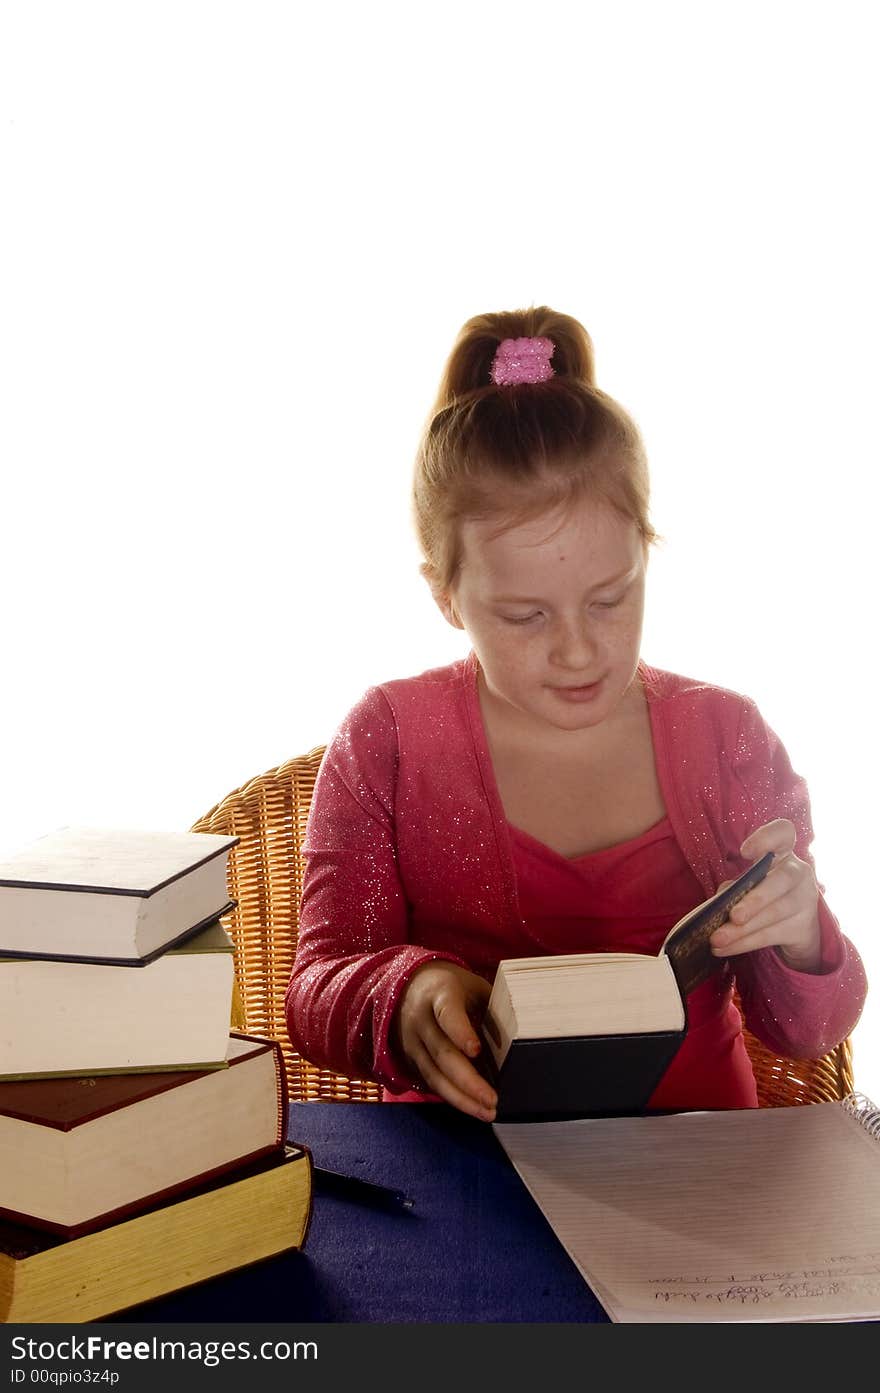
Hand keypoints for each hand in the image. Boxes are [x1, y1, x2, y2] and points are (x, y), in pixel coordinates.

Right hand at [393, 962, 497, 1120]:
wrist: (409, 987)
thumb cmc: (452, 987)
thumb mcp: (473, 987)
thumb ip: (493, 1009)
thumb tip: (517, 1039)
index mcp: (439, 994)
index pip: (447, 1013)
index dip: (460, 1032)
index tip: (476, 1050)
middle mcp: (421, 1020)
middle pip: (442, 1053)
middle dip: (468, 1080)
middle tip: (492, 1100)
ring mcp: (413, 1042)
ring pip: (435, 1075)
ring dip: (461, 1098)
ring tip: (487, 1112)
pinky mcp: (412, 1060)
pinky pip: (432, 1082)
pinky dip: (454, 1097)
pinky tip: (474, 1107)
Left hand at [710, 818, 821, 971]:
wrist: (797, 926)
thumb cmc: (766, 895)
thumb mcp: (752, 884)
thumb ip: (736, 886)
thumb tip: (719, 902)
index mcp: (783, 852)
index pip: (784, 833)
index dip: (767, 838)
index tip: (745, 852)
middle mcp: (799, 872)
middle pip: (782, 881)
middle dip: (756, 900)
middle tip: (733, 916)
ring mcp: (806, 900)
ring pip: (775, 914)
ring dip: (743, 930)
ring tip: (717, 939)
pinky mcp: (803, 927)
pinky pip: (771, 935)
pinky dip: (745, 943)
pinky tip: (725, 948)